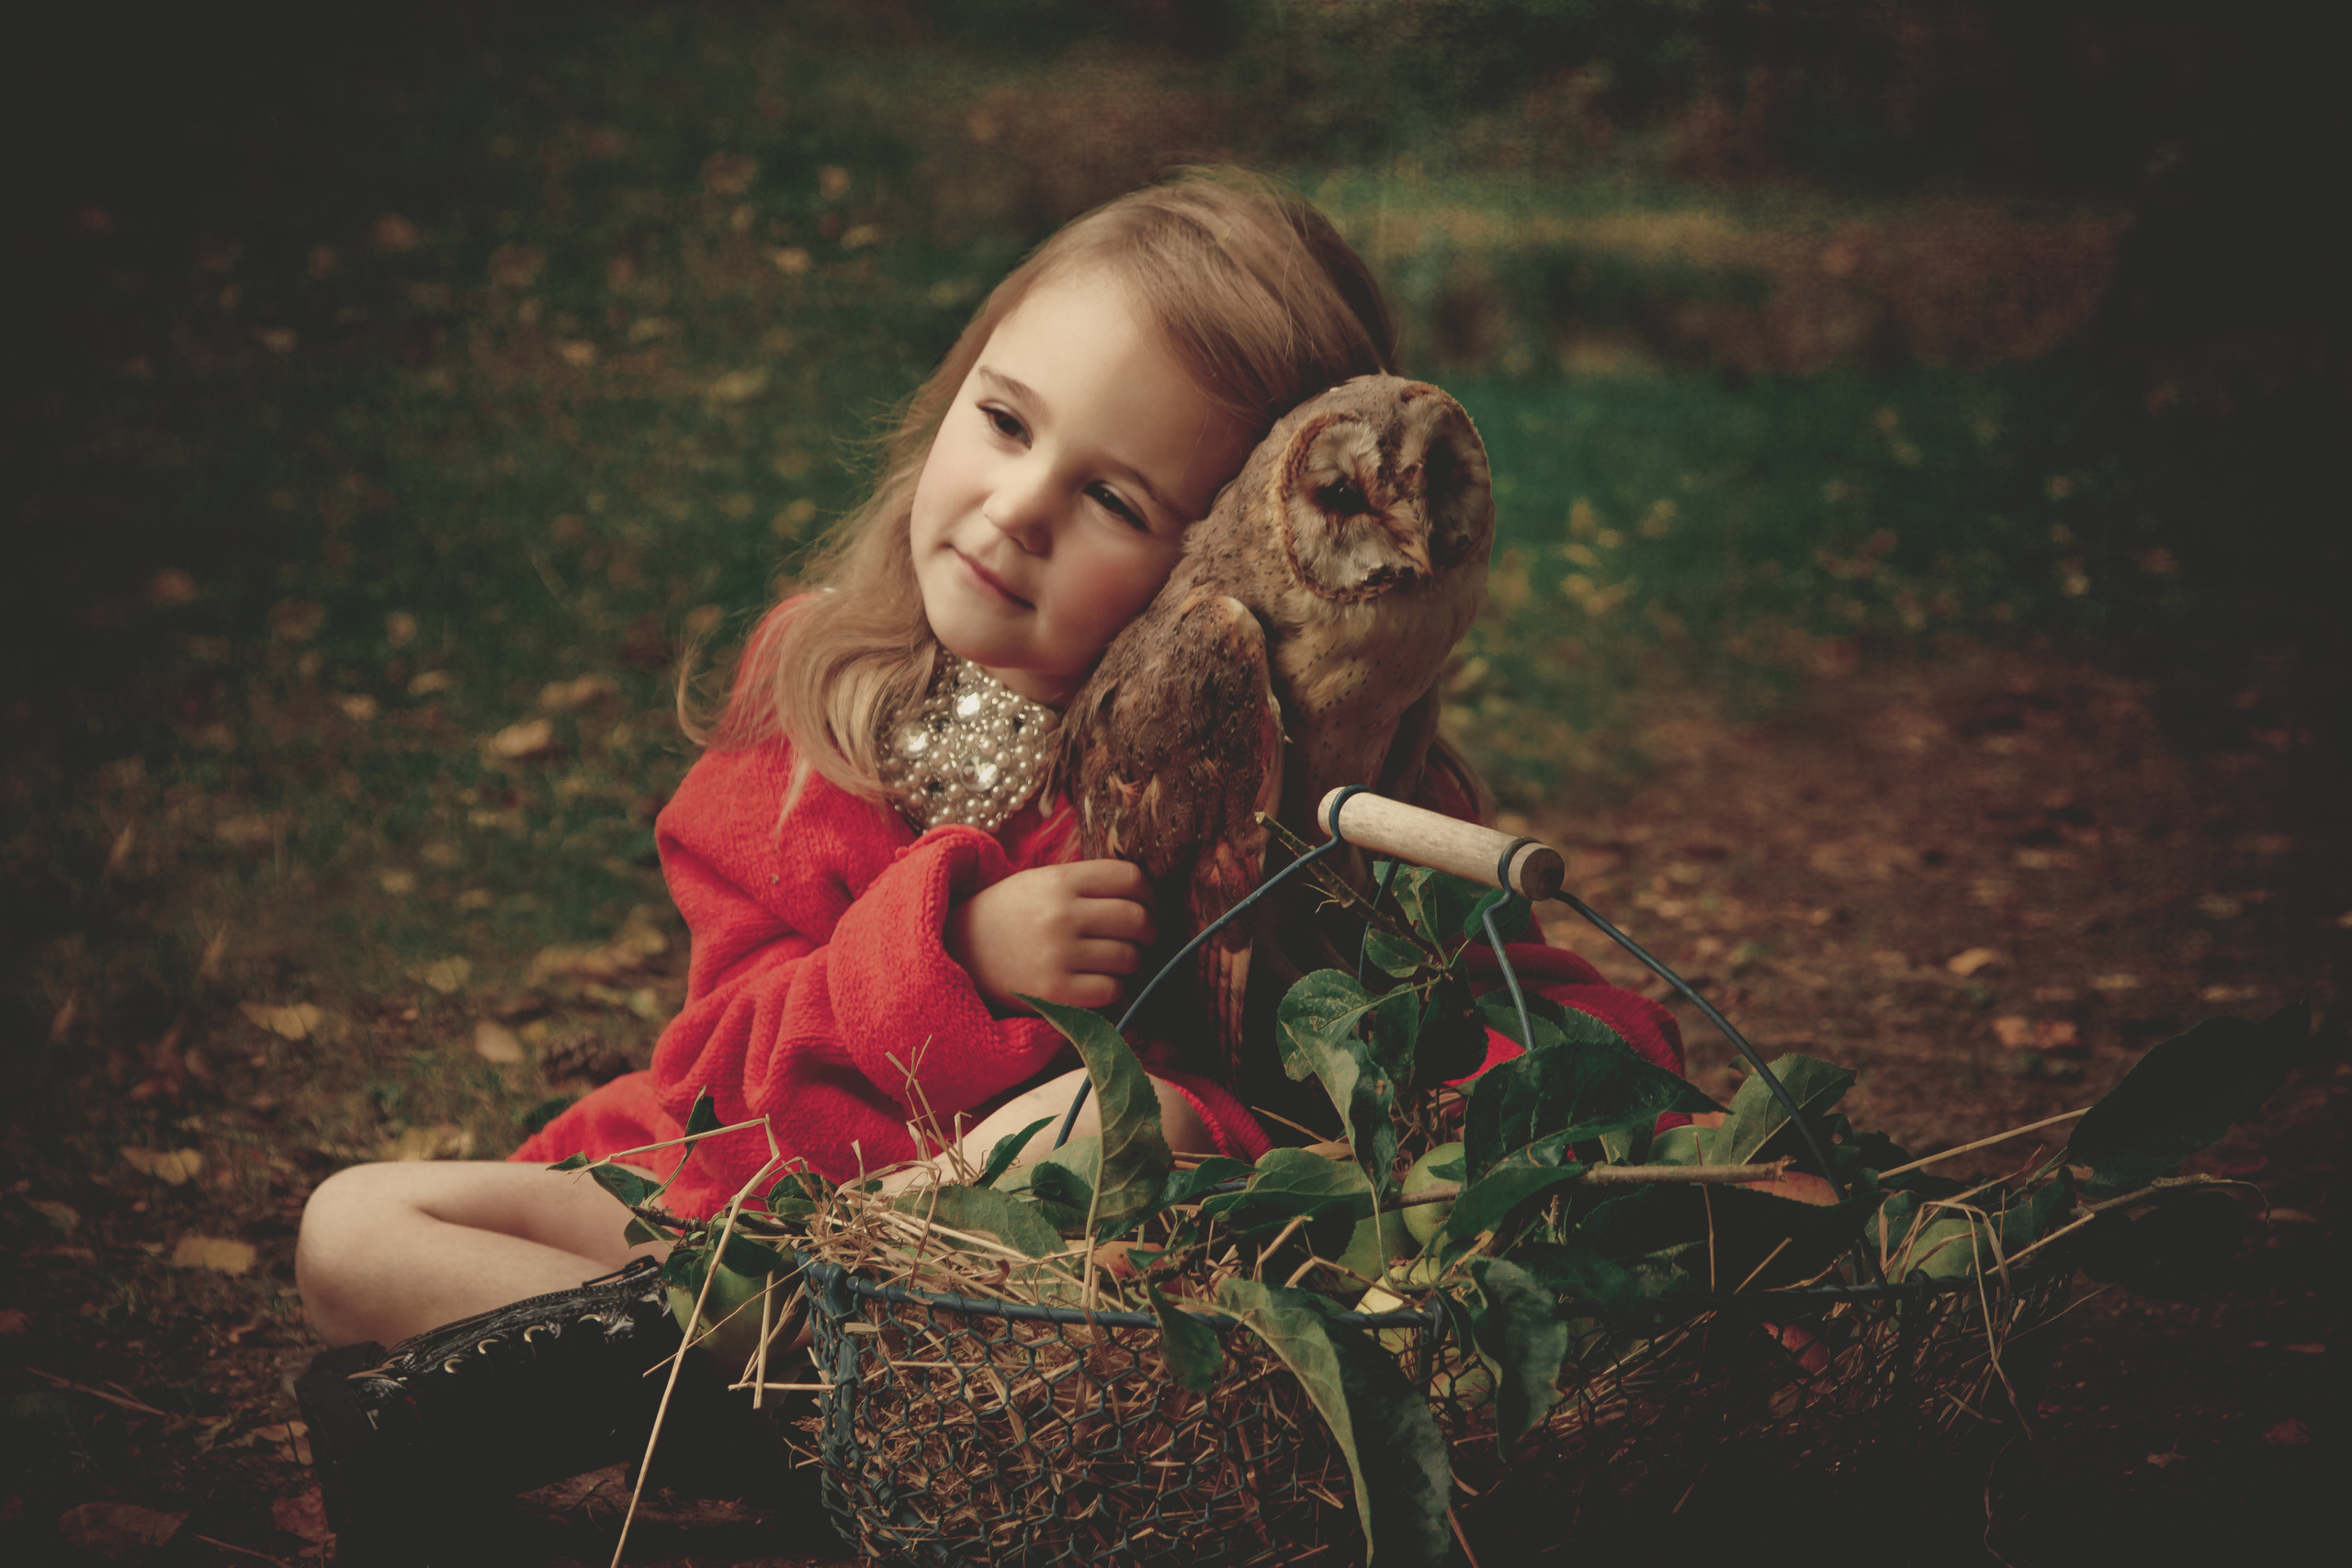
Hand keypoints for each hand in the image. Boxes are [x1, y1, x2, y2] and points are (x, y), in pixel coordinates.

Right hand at [945, 860, 1157, 1013]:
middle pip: (1137, 919)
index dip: (1151, 895)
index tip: (1150, 907)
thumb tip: (1148, 898)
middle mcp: (1062, 915)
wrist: (957, 950)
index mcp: (1061, 880)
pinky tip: (1097, 980)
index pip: (1131, 879)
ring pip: (1129, 958)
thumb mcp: (1042, 881)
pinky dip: (1112, 987)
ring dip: (1131, 961)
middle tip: (1143, 937)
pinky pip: (1111, 990)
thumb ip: (1089, 883)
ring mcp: (1058, 955)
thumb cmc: (1010, 914)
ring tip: (1114, 960)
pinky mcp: (1054, 992)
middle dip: (1149, 930)